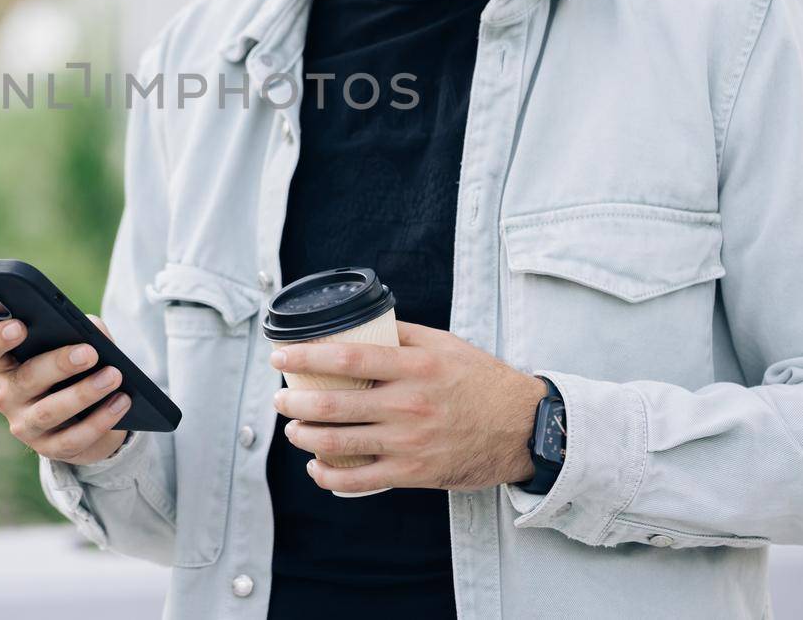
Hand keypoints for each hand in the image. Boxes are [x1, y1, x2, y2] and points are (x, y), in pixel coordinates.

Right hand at [0, 314, 130, 464]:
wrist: (86, 415)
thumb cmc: (75, 368)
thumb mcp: (77, 344)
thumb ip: (82, 330)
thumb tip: (92, 329)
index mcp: (5, 363)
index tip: (19, 326)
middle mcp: (7, 395)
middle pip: (26, 379)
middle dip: (59, 364)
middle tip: (89, 352)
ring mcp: (25, 425)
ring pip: (50, 412)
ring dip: (84, 393)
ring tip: (113, 376)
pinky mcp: (49, 449)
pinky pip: (73, 438)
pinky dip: (100, 420)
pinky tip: (121, 402)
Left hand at [271, 321, 546, 494]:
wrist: (522, 428)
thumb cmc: (481, 381)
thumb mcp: (445, 344)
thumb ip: (401, 333)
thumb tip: (359, 322)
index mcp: (414, 367)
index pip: (346, 359)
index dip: (305, 358)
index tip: (280, 356)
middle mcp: (408, 404)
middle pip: (332, 405)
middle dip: (293, 402)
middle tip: (280, 398)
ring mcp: (409, 442)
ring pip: (338, 443)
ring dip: (303, 436)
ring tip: (292, 428)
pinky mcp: (413, 473)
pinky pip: (358, 480)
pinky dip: (328, 475)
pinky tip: (316, 466)